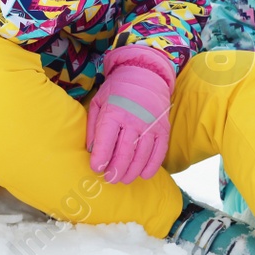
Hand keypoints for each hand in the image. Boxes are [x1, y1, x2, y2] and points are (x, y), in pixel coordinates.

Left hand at [87, 46, 174, 182]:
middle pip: (125, 152)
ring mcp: (151, 125)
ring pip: (142, 155)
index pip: (106, 140)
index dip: (100, 158)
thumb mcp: (98, 102)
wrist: (145, 75)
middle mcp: (134, 119)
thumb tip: (91, 151)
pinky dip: (152, 166)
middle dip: (115, 170)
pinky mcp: (163, 129)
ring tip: (123, 179)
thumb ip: (93, 127)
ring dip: (132, 171)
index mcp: (114, 112)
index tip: (96, 169)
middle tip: (110, 179)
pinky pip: (159, 152)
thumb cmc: (117, 91)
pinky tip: (143, 174)